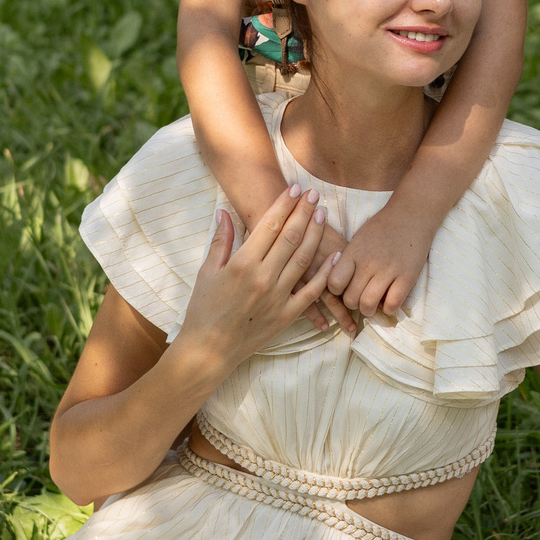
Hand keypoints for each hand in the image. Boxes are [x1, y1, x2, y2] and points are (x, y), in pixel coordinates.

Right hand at [178, 188, 338, 372]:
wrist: (209, 350)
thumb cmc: (203, 309)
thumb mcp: (207, 272)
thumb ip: (220, 241)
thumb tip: (223, 211)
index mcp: (242, 264)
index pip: (269, 226)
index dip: (284, 205)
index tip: (294, 188)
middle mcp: (262, 278)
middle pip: (290, 238)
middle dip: (303, 212)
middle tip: (313, 194)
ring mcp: (277, 297)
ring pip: (304, 260)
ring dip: (315, 235)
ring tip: (322, 214)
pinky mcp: (287, 315)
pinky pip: (311, 292)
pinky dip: (326, 274)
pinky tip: (336, 257)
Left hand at [326, 198, 438, 318]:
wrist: (412, 214)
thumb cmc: (382, 227)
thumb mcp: (358, 239)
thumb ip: (348, 260)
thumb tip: (338, 285)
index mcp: (353, 252)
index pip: (334, 283)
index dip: (337, 291)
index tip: (344, 288)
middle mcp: (369, 262)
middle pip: (350, 299)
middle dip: (353, 304)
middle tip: (360, 298)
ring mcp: (389, 270)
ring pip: (368, 305)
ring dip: (368, 310)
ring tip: (373, 304)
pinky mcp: (408, 276)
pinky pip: (392, 304)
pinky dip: (389, 308)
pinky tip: (389, 300)